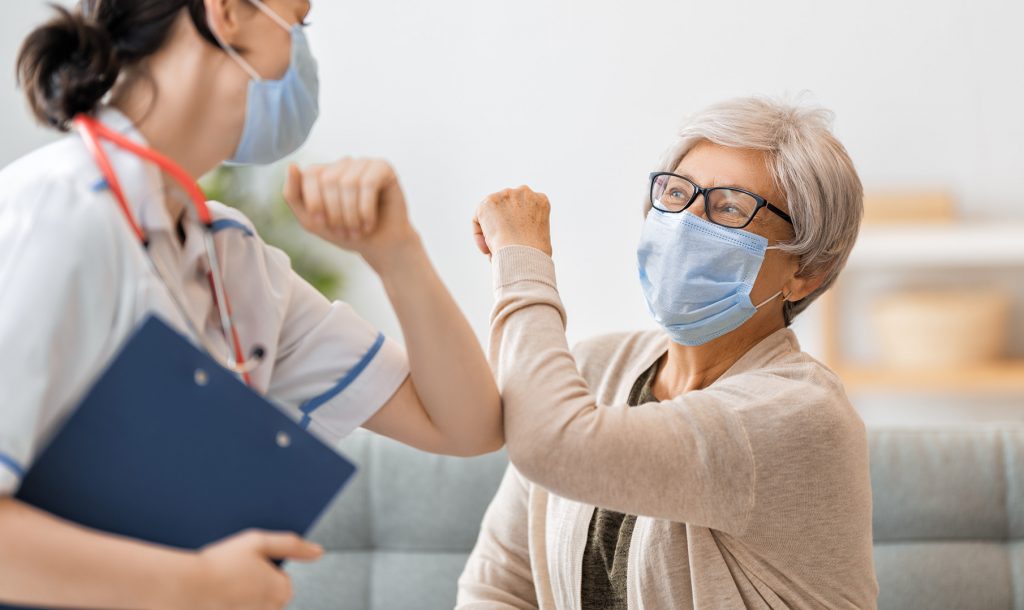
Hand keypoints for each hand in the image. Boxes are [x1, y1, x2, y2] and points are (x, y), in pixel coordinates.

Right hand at [171, 530, 322, 609]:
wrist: (185, 587)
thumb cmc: (220, 563)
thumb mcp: (259, 541)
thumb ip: (292, 545)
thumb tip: (318, 551)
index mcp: (282, 590)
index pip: (281, 579)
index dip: (263, 569)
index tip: (245, 566)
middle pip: (267, 596)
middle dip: (253, 586)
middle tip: (231, 577)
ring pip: (252, 606)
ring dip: (240, 599)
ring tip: (222, 588)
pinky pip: (240, 608)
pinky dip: (230, 605)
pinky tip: (218, 600)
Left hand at [284, 158, 418, 268]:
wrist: (380, 246)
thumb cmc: (346, 233)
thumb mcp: (311, 221)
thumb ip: (293, 195)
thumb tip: (292, 165)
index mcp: (324, 172)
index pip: (310, 174)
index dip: (314, 201)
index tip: (322, 224)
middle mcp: (343, 164)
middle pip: (329, 179)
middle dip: (335, 212)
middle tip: (344, 232)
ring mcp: (364, 164)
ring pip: (349, 183)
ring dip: (352, 214)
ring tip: (357, 230)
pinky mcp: (384, 168)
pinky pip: (369, 183)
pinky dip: (366, 209)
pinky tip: (369, 223)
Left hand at [472, 186, 552, 257]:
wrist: (523, 253)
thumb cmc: (536, 254)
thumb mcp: (542, 236)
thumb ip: (531, 228)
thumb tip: (518, 236)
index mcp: (540, 200)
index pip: (525, 208)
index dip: (517, 225)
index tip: (514, 240)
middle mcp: (524, 192)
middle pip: (507, 207)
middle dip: (503, 224)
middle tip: (502, 245)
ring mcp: (505, 195)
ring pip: (492, 212)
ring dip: (491, 230)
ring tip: (494, 249)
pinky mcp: (488, 203)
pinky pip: (478, 219)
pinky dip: (479, 234)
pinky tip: (486, 249)